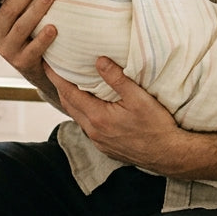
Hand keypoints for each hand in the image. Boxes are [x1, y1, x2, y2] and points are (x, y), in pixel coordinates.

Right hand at [0, 0, 56, 92]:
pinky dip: (43, 38)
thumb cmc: (28, 25)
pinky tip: (53, 27)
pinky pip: (33, 48)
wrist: (36, 63)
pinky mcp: (22, 62)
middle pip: (8, 10)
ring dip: (37, 9)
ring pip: (22, 26)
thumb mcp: (17, 9)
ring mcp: (6, 49)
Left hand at [45, 56, 183, 172]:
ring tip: (70, 83)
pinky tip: (89, 105)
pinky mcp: (105, 147)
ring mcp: (98, 141)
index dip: (57, 77)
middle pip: (69, 105)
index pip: (69, 93)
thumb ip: (117, 78)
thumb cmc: (156, 126)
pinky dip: (82, 112)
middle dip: (60, 86)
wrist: (168, 154)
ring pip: (77, 116)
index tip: (48, 64)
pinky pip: (87, 126)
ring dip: (71, 100)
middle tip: (56, 69)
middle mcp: (93, 131)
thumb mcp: (139, 98)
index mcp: (98, 117)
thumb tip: (99, 60)